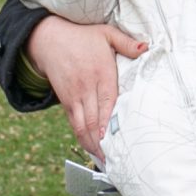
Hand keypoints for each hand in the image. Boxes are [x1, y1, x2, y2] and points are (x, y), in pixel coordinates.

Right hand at [26, 14, 145, 161]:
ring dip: (93, 145)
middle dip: (104, 143)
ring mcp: (74, 96)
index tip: (118, 140)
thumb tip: (147, 48)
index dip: (111, 123)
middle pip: (95, 120)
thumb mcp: (106, 34)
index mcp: (100, 73)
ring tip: (106, 162)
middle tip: (117, 161)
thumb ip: (127, 43)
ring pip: (83, 126)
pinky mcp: (66, 101)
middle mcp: (86, 87)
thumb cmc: (82, 36)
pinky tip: (93, 150)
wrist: (48, 38)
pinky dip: (83, 138)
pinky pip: (75, 124)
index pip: (107, 102)